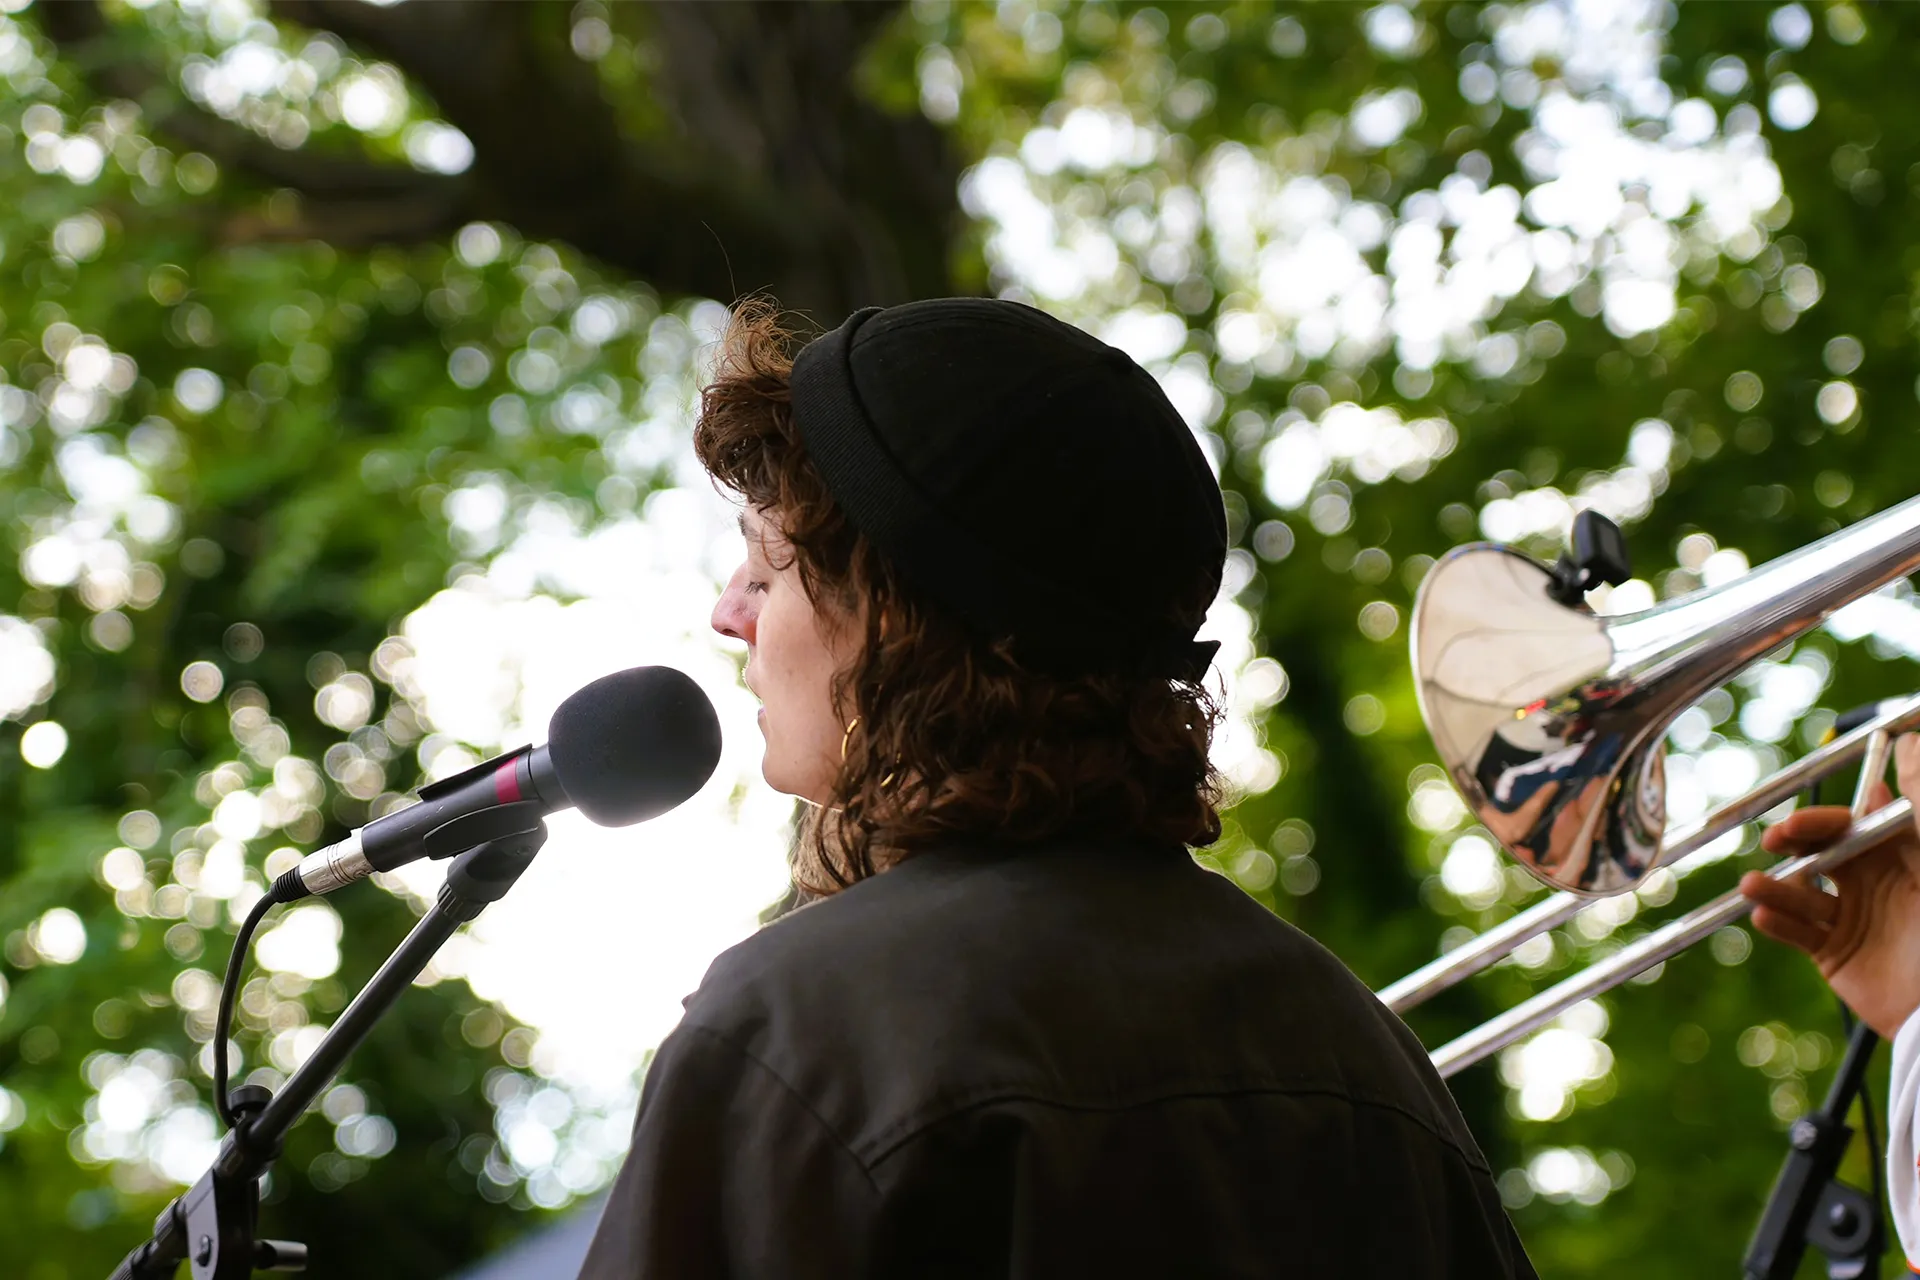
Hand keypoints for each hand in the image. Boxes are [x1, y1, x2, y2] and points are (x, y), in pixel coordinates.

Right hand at [1740, 734, 1919, 1038]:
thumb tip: (1911, 741)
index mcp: (1902, 856)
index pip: (1852, 823)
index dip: (1822, 819)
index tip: (1798, 823)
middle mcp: (1875, 883)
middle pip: (1819, 850)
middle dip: (1792, 844)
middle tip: (1775, 843)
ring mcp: (1853, 918)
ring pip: (1800, 890)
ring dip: (1774, 885)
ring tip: (1754, 887)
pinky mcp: (1835, 955)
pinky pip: (1795, 932)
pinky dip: (1775, 922)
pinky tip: (1764, 916)